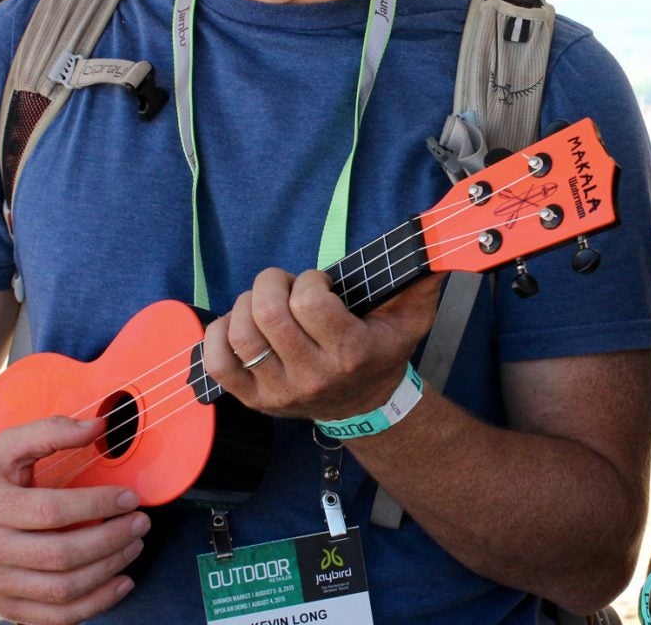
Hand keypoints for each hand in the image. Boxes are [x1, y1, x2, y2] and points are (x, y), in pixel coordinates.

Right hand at [0, 417, 149, 624]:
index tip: (129, 496)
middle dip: (111, 540)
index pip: (52, 511)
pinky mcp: (5, 608)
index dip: (97, 505)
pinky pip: (55, 618)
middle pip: (62, 555)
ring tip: (133, 546)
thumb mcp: (7, 446)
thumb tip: (99, 426)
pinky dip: (93, 606)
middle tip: (140, 523)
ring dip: (108, 571)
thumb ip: (52, 431)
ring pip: (62, 590)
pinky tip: (119, 583)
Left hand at [203, 267, 442, 420]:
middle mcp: (312, 376)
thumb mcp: (411, 318)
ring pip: (240, 334)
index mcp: (349, 353)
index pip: (310, 302)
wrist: (365, 406)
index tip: (319, 284)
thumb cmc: (381, 351)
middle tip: (286, 286)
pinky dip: (217, 335)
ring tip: (264, 305)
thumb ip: (421, 282)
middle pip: (267, 314)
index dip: (310, 281)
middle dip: (272, 283)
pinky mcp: (254, 400)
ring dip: (246, 304)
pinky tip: (236, 324)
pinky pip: (217, 363)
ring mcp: (279, 391)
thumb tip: (434, 244)